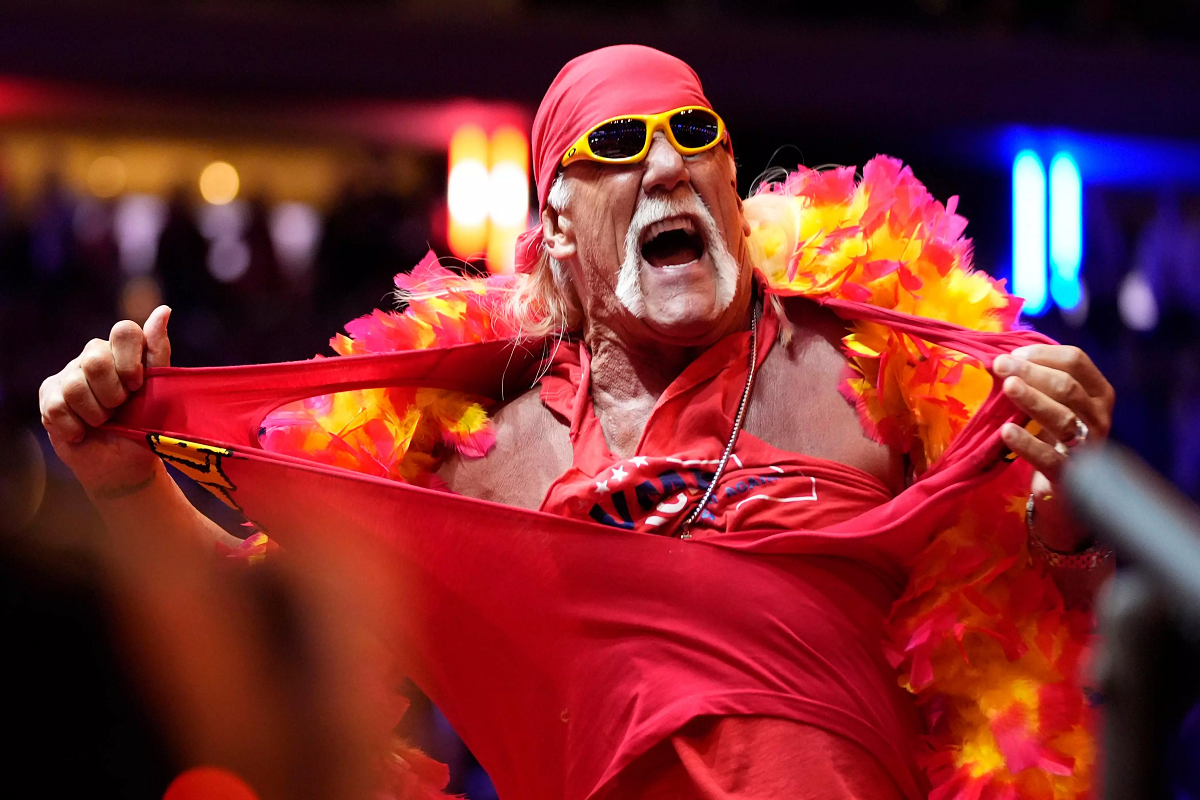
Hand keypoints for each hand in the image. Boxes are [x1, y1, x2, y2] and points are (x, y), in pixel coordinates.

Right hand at [39, 305, 171, 493]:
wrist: (125, 463)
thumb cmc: (145, 423)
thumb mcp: (160, 390)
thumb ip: (158, 351)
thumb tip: (163, 310)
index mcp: (124, 350)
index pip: (124, 331)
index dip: (130, 361)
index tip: (137, 386)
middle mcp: (94, 355)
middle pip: (95, 359)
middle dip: (113, 394)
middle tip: (120, 409)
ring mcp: (69, 374)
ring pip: (75, 385)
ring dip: (96, 413)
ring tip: (104, 422)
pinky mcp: (49, 396)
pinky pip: (57, 406)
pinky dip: (76, 426)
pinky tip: (84, 432)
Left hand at [993, 344, 1114, 549]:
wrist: (1065, 490)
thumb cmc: (1054, 437)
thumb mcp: (1053, 405)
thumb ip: (1036, 381)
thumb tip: (1002, 357)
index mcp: (1097, 392)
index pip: (1076, 361)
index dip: (1043, 354)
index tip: (1013, 354)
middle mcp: (1098, 417)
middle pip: (1068, 386)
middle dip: (1032, 373)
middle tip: (1000, 365)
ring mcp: (1088, 447)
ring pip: (1063, 418)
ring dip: (1033, 400)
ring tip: (1007, 387)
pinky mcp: (1070, 476)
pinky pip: (1050, 458)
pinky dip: (1027, 443)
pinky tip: (1006, 431)